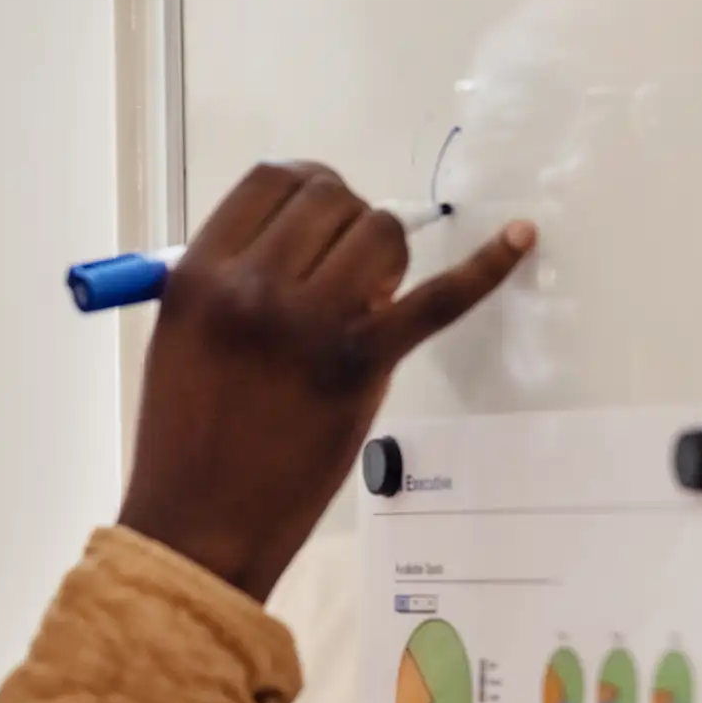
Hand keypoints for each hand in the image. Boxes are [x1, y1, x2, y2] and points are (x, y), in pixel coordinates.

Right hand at [118, 162, 535, 601]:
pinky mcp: (365, 363)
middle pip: (331, 199)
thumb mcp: (183, 337)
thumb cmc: (186, 436)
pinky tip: (518, 238)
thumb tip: (310, 239)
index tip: (321, 213)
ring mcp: (313, 323)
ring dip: (383, 254)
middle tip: (341, 270)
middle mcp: (254, 287)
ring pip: (380, 232)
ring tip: (365, 299)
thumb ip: (234, 278)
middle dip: (345, 222)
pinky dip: (484, 266)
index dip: (306, 185)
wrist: (202, 523)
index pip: (271, 180)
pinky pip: (439, 298)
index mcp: (200, 275)